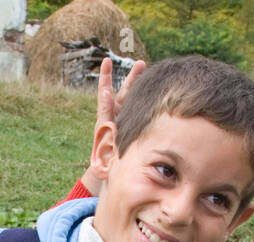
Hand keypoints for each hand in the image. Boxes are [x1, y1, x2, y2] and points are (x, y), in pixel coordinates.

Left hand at [81, 55, 145, 195]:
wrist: (105, 166)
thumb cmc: (103, 166)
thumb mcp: (101, 165)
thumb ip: (103, 159)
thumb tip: (103, 159)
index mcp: (104, 125)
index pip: (104, 109)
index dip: (105, 100)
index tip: (106, 91)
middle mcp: (112, 116)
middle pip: (120, 94)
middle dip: (127, 79)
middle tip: (138, 64)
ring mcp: (121, 115)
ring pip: (128, 94)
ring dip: (134, 79)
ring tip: (142, 64)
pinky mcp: (127, 119)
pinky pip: (134, 104)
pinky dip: (141, 93)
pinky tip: (152, 84)